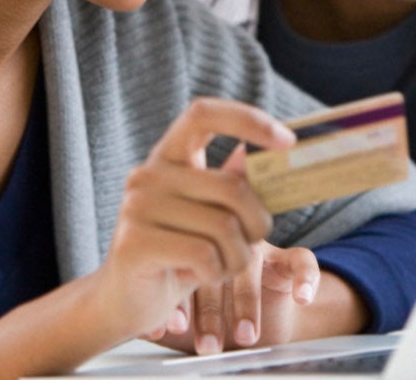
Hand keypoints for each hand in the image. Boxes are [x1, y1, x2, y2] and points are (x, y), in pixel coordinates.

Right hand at [89, 98, 296, 340]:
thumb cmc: (179, 255)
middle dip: (258, 225)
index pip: (203, 114)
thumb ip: (233, 185)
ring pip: (223, 228)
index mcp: (167, 157)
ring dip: (237, 258)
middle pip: (231, 187)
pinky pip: (204, 255)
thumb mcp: (210, 216)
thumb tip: (266, 151)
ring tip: (220, 268)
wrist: (127, 301)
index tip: (288, 140)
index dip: (247, 119)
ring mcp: (136, 207)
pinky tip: (198, 278)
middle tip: (252, 245)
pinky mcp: (134, 242)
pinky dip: (215, 274)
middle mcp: (147, 174)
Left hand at [150, 239, 320, 353]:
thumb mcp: (191, 318)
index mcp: (194, 254)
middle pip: (215, 272)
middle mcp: (222, 247)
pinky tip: (303, 296)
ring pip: (250, 268)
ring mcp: (255, 251)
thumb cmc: (215, 315)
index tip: (174, 329)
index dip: (178, 301)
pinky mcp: (286, 261)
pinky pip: (301, 261)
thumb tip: (148, 332)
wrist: (264, 319)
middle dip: (210, 313)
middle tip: (207, 345)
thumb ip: (170, 319)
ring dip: (248, 305)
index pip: (182, 271)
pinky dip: (305, 277)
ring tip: (245, 337)